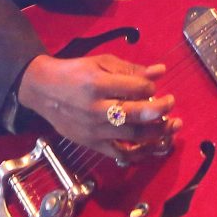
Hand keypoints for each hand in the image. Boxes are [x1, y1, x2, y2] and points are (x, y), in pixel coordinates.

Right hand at [18, 54, 180, 160]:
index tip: (152, 86)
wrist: (44, 91)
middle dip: (160, 110)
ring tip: (172, 126)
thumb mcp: (102, 63)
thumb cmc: (75, 73)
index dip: (150, 87)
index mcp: (98, 85)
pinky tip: (155, 146)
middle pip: (136, 114)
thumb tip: (160, 72)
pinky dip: (140, 153)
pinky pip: (120, 153)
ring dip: (157, 132)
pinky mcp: (92, 145)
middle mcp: (96, 110)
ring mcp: (94, 131)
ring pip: (132, 136)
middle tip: (171, 102)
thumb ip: (132, 69)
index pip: (135, 89)